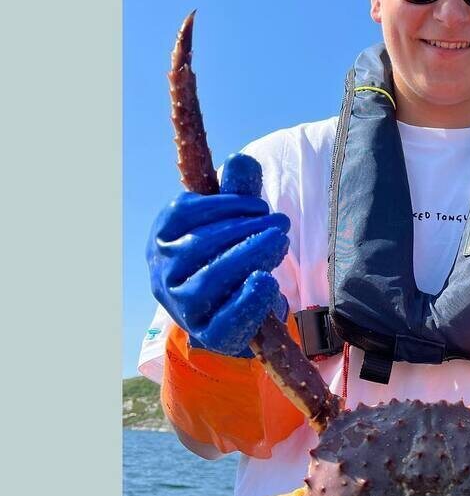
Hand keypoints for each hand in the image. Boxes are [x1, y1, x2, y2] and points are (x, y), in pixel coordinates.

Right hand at [146, 154, 289, 356]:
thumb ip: (238, 192)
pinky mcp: (206, 335)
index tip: (260, 205)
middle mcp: (163, 274)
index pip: (183, 214)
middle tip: (280, 224)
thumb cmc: (231, 256)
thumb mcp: (235, 221)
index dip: (224, 205)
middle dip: (244, 230)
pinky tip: (267, 281)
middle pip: (198, 246)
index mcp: (163, 238)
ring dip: (247, 257)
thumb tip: (241, 160)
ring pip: (208, 282)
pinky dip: (246, 300)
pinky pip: (223, 321)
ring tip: (279, 243)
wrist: (235, 311)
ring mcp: (181, 307)